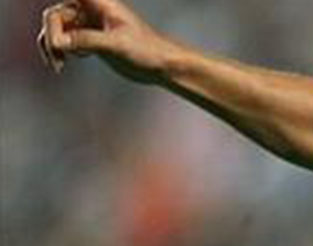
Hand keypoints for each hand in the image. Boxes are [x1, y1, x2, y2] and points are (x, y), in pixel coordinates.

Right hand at [37, 0, 176, 82]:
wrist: (162, 65)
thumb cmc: (146, 50)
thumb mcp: (116, 45)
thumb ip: (87, 40)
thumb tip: (58, 41)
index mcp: (99, 2)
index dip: (60, 12)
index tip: (45, 3)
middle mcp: (91, 9)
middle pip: (55, 16)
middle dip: (52, 36)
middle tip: (58, 57)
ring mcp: (89, 24)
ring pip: (57, 29)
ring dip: (52, 46)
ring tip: (58, 66)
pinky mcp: (90, 38)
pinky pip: (64, 40)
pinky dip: (60, 51)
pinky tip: (65, 63)